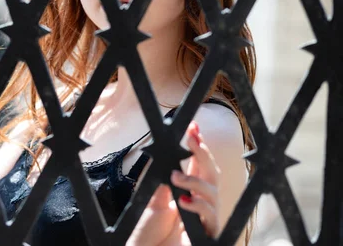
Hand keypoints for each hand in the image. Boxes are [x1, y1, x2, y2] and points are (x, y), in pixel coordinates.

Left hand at [126, 121, 219, 245]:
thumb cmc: (148, 236)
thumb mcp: (154, 201)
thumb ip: (163, 180)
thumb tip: (168, 154)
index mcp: (187, 191)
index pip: (198, 163)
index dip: (198, 144)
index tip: (193, 127)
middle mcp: (199, 202)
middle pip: (211, 172)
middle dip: (203, 152)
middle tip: (192, 138)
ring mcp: (205, 218)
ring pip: (213, 191)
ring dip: (194, 180)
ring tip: (175, 178)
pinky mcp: (208, 234)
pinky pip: (210, 215)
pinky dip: (197, 205)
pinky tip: (183, 201)